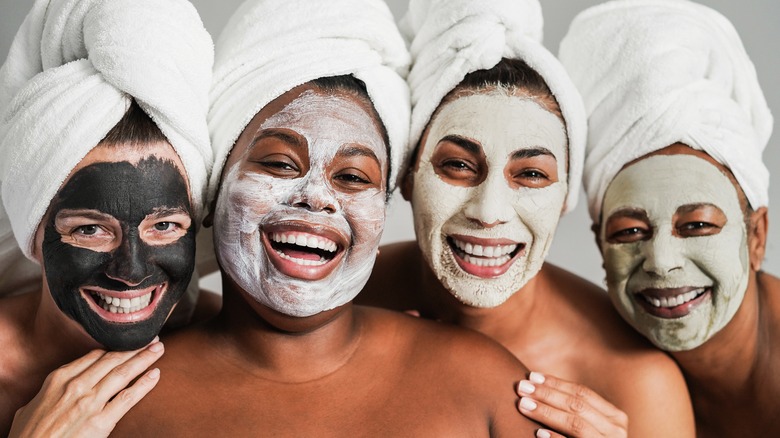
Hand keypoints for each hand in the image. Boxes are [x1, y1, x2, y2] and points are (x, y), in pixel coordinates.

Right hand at [9, 338, 163, 437]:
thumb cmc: (27, 437)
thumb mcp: (31, 407)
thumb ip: (49, 394)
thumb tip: (54, 391)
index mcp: (59, 379)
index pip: (94, 356)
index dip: (115, 347)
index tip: (129, 342)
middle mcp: (76, 386)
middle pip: (112, 360)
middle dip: (135, 348)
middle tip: (152, 338)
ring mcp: (89, 403)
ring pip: (123, 373)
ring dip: (144, 359)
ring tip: (159, 349)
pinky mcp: (100, 422)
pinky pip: (127, 399)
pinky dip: (144, 385)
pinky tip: (156, 375)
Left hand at [517, 372, 627, 437]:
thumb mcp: (591, 426)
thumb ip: (574, 410)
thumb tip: (538, 383)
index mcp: (614, 417)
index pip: (582, 393)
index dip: (556, 383)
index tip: (531, 376)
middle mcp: (616, 431)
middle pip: (577, 405)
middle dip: (547, 394)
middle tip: (521, 387)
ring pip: (575, 424)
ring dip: (546, 412)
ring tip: (523, 404)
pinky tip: (538, 434)